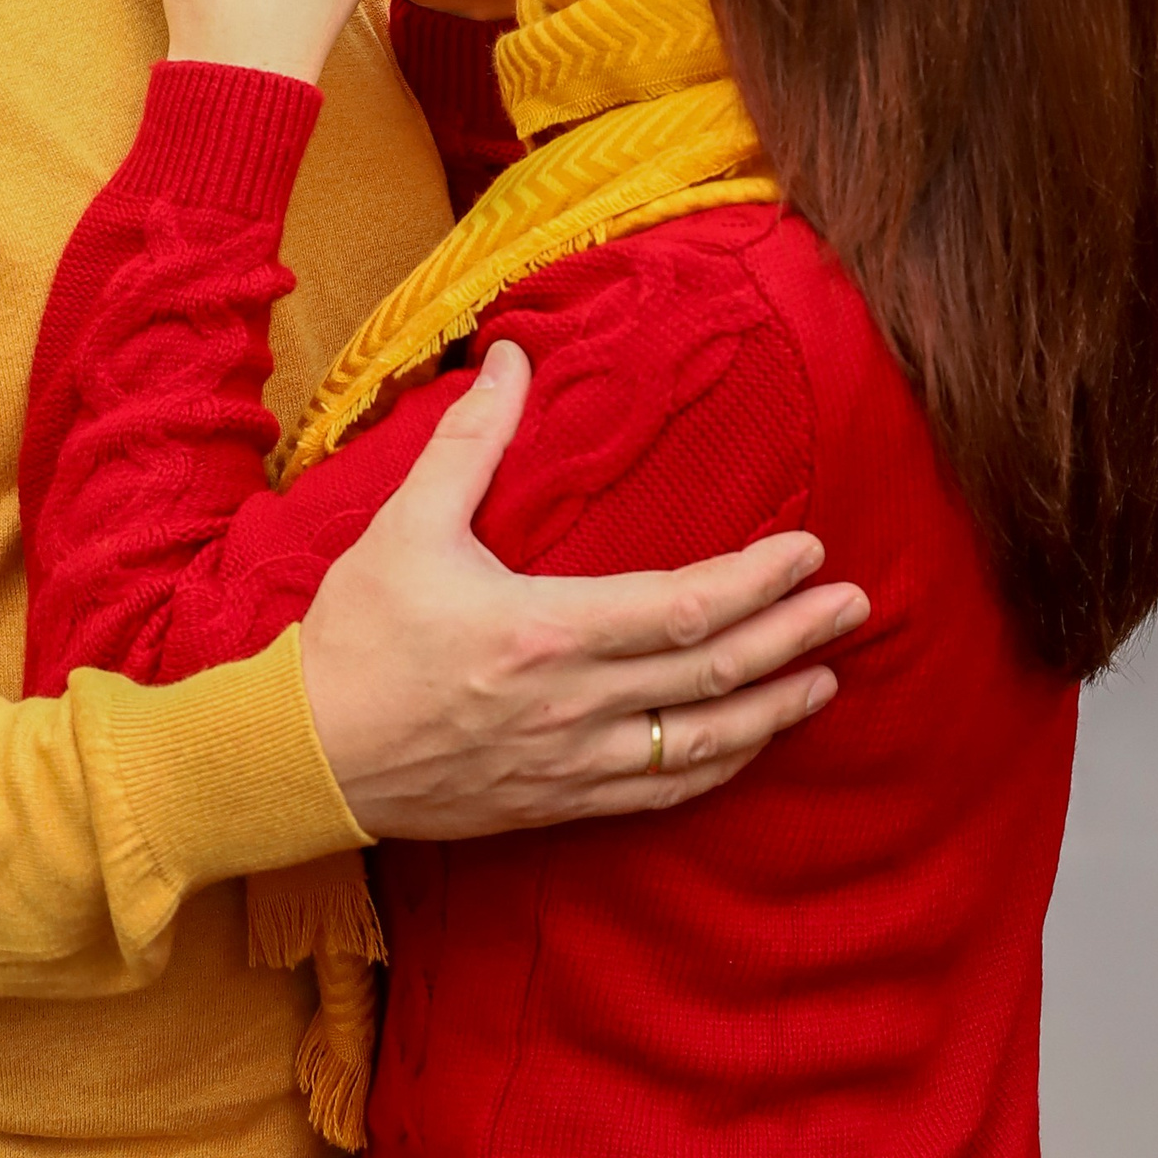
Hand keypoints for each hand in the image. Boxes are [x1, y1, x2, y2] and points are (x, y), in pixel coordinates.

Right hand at [297, 339, 868, 837]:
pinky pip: (661, 793)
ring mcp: (570, 764)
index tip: (810, 552)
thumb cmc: (355, 636)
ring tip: (827, 678)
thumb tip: (509, 355)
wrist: (300, 756)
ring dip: (774, 709)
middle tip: (857, 606)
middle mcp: (574, 706)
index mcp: (547, 631)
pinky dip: (719, 768)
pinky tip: (750, 744)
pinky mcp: (556, 802)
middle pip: (714, 675)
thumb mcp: (407, 525)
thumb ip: (470, 441)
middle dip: (794, 638)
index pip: (686, 608)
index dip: (759, 581)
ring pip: (701, 746)